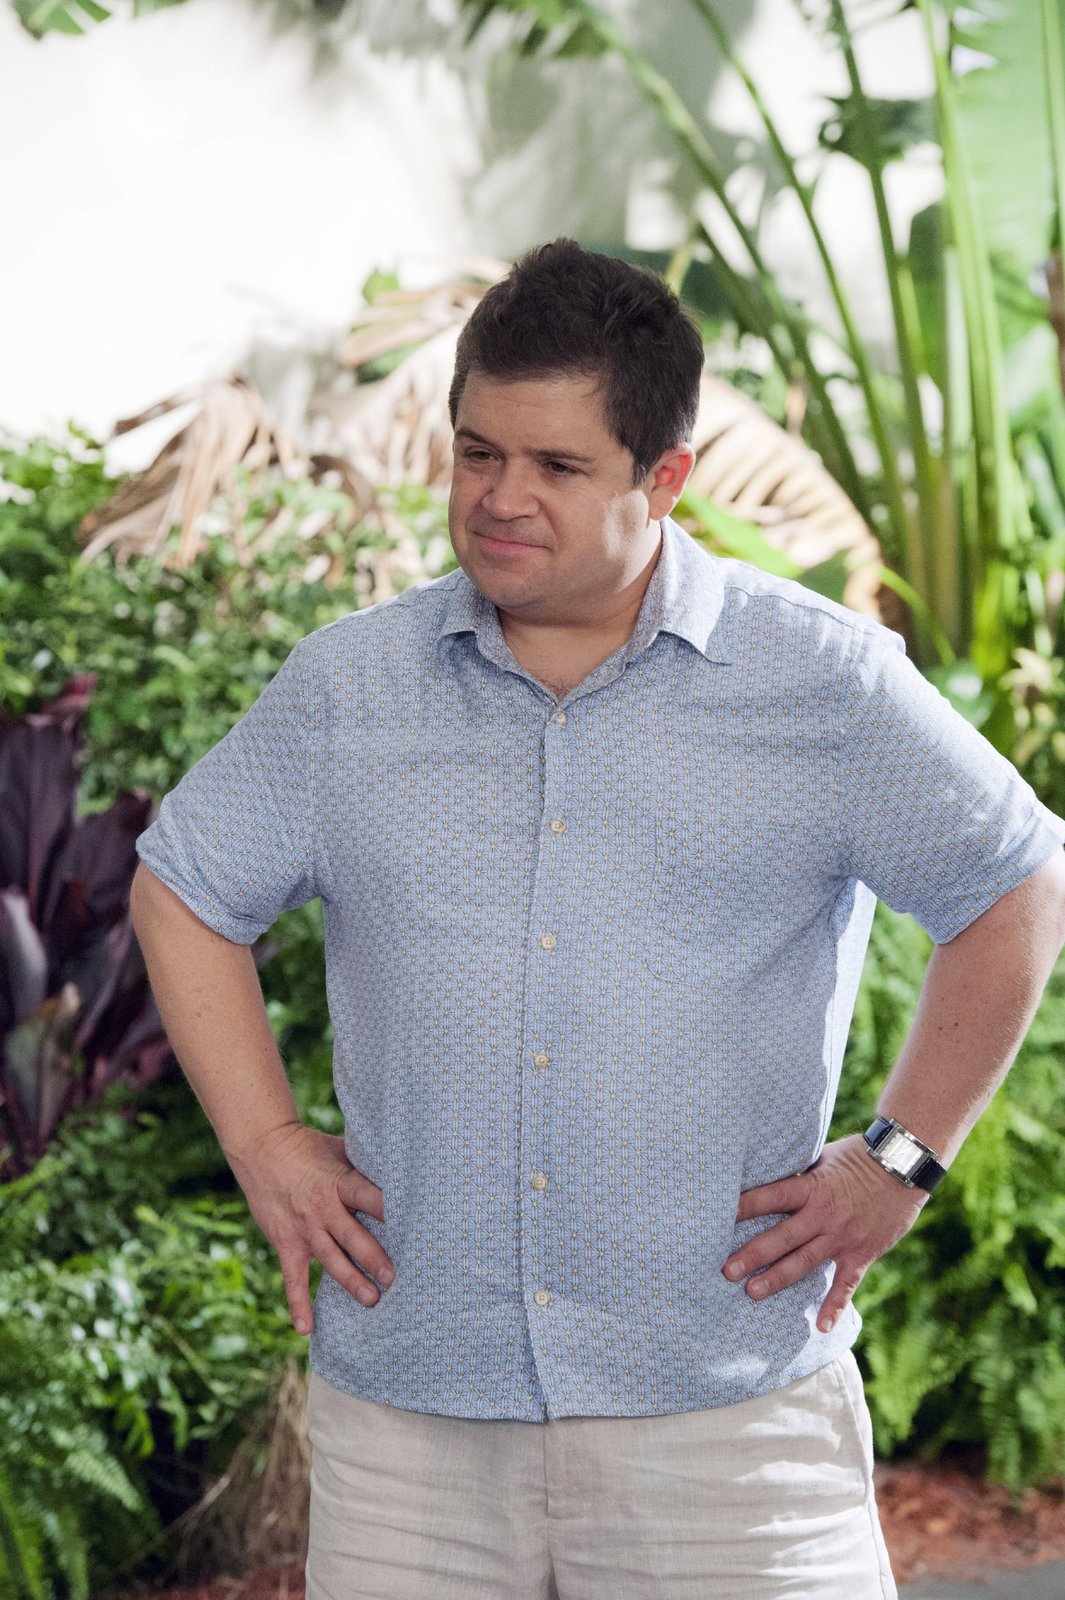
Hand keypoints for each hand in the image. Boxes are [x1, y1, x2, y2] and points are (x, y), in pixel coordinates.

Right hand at [227, 1121, 394, 1335]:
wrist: (262, 1149)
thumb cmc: (310, 1148)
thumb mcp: (341, 1151)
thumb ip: (365, 1168)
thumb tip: (404, 1174)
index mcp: (340, 1182)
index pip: (369, 1198)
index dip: (389, 1211)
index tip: (414, 1226)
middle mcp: (323, 1208)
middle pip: (352, 1236)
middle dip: (373, 1258)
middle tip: (393, 1278)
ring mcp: (304, 1228)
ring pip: (330, 1259)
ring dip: (351, 1281)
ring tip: (372, 1301)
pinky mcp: (286, 1242)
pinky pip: (293, 1278)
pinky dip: (298, 1304)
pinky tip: (306, 1329)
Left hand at [721, 1133, 928, 1332]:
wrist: (904, 1166)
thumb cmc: (860, 1155)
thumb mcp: (824, 1157)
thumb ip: (800, 1172)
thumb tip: (767, 1171)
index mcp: (812, 1186)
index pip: (771, 1196)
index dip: (745, 1205)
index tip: (718, 1215)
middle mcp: (824, 1214)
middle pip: (782, 1237)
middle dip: (752, 1255)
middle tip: (726, 1271)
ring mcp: (843, 1237)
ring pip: (804, 1262)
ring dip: (777, 1279)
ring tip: (752, 1293)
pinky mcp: (862, 1253)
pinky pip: (846, 1284)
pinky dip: (834, 1307)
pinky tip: (821, 1327)